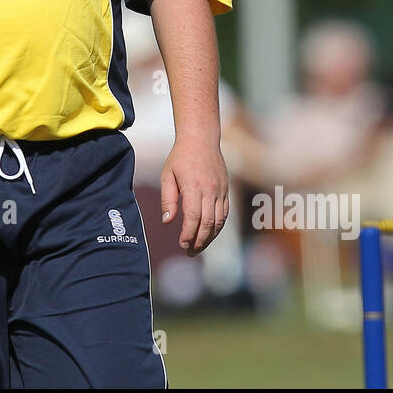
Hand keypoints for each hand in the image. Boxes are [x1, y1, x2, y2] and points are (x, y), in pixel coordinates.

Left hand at [159, 136, 229, 255]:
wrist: (201, 140)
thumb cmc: (180, 158)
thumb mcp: (167, 175)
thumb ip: (167, 199)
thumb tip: (167, 221)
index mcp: (193, 186)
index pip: (193, 217)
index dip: (189, 234)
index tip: (182, 245)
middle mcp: (210, 190)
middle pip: (208, 223)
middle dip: (199, 241)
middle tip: (190, 252)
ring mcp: (220, 191)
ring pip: (219, 221)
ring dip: (210, 237)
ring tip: (198, 247)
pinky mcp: (225, 190)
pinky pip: (225, 213)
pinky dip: (218, 227)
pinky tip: (209, 234)